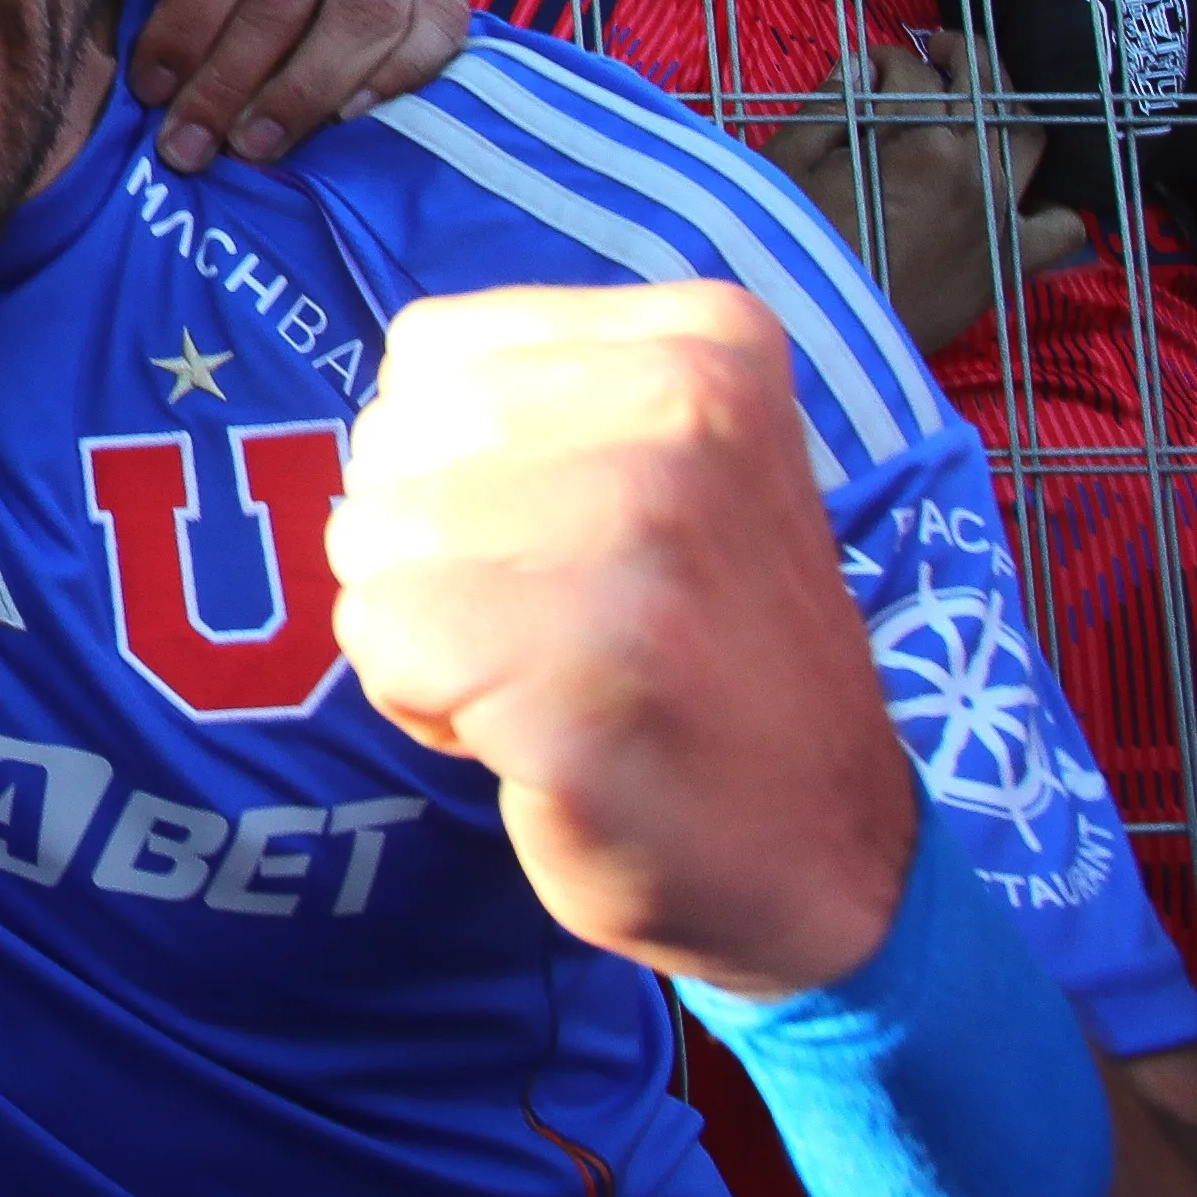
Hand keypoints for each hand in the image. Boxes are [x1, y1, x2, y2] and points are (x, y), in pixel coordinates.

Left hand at [335, 281, 924, 999]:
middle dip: (428, 552)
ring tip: (552, 680)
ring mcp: (638, 534)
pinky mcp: (580, 664)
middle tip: (559, 628)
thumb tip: (388, 412)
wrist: (826, 856)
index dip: (452, 466)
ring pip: (370, 541)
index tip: (564, 547)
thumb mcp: (670, 464)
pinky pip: (379, 638)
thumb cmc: (710, 655)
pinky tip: (535, 736)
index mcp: (706, 340)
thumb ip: (534, 402)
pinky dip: (424, 703)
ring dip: (424, 634)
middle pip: (390, 444)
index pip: (430, 353)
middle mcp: (684, 409)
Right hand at [755, 31, 1086, 354]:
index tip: (868, 68)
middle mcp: (976, 171)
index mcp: (922, 141)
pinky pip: (1062, 227)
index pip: (913, 72)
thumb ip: (830, 105)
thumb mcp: (787, 164)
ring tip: (983, 104)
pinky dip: (1054, 203)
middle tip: (938, 50)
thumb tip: (863, 65)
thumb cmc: (787, 248)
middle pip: (989, 89)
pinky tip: (1026, 192)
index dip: (886, 59)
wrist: (811, 336)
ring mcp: (1001, 216)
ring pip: (1032, 138)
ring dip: (1009, 108)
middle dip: (963, 57)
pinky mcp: (1010, 263)